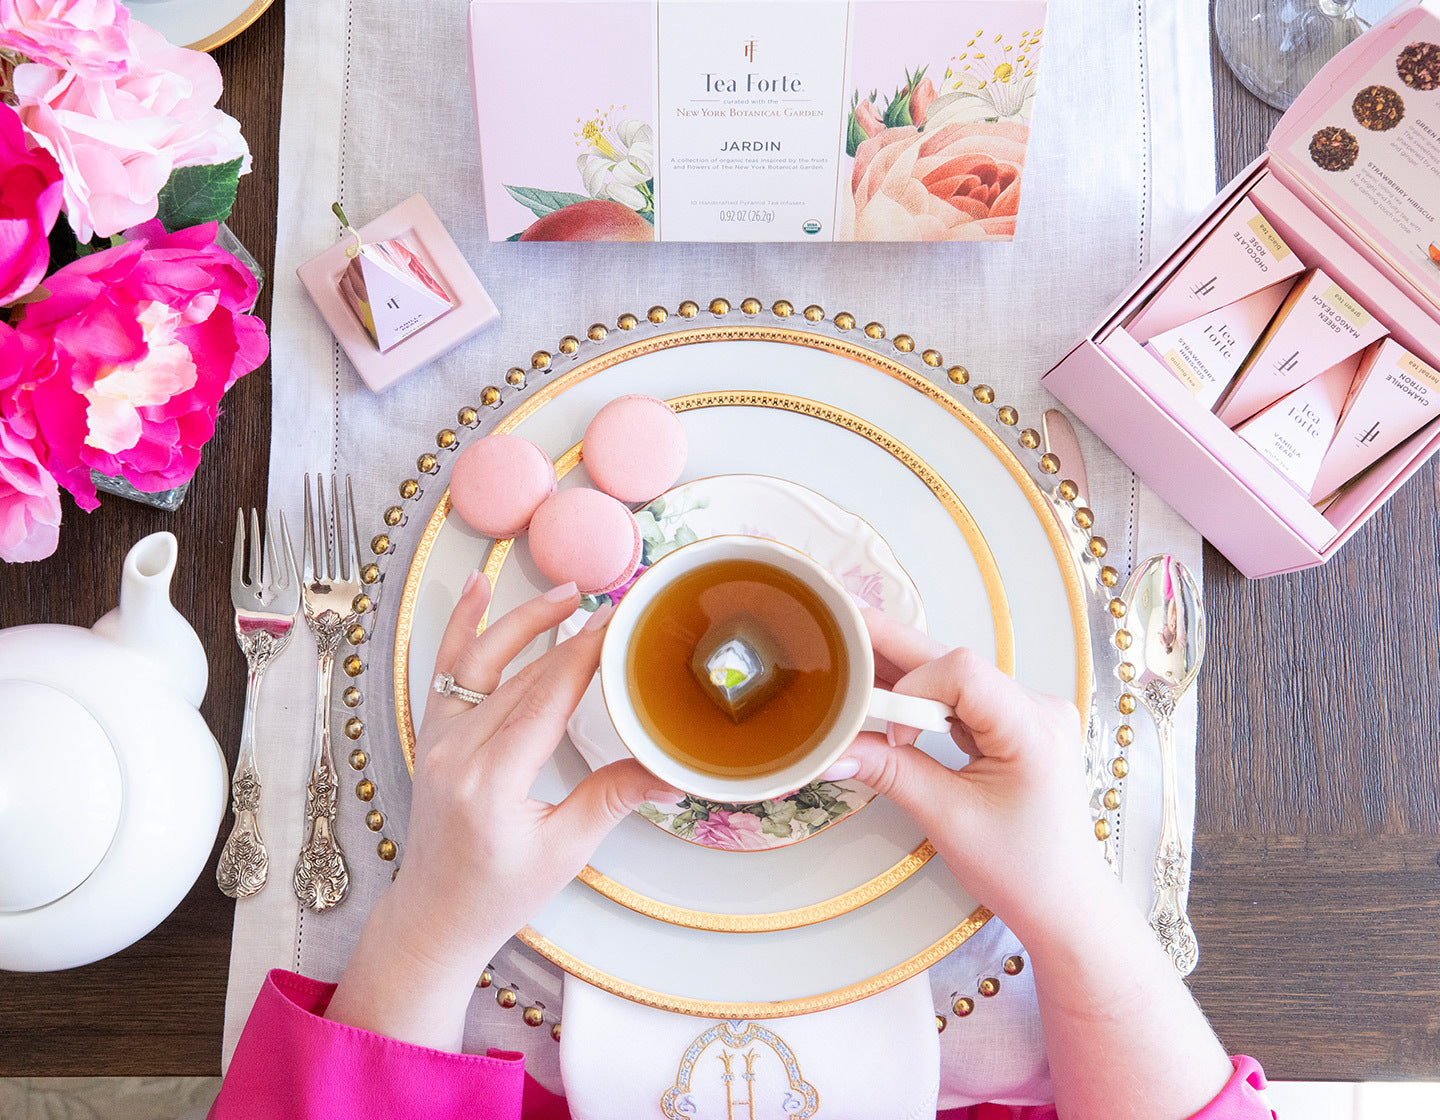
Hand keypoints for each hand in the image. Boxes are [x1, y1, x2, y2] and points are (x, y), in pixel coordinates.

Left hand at [327, 574, 674, 1048]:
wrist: (435, 915)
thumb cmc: (497, 893)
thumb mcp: (564, 851)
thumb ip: (612, 797)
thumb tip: (671, 770)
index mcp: (491, 781)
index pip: (546, 697)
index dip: (586, 653)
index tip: (620, 621)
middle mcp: (457, 751)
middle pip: (523, 674)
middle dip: (571, 632)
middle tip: (616, 603)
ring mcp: (437, 739)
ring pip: (483, 662)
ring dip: (525, 621)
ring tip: (568, 591)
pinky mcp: (432, 735)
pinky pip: (445, 670)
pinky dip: (460, 626)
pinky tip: (478, 588)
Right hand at [830, 613, 1235, 1118]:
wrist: (1065, 902)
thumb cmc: (1020, 869)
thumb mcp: (948, 821)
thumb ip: (890, 774)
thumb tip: (831, 749)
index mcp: (1034, 728)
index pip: (961, 672)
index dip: (912, 686)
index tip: (892, 734)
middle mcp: (1038, 708)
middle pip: (955, 662)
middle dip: (894, 651)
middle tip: (840, 628)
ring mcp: (1030, 714)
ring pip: (955, 677)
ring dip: (906, 675)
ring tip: (854, 663)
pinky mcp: (1016, 726)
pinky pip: (963, 697)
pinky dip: (924, 698)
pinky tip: (888, 695)